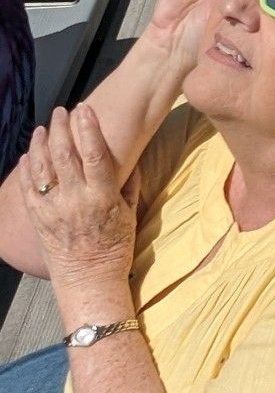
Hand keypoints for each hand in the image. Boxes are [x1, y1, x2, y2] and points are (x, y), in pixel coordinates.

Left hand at [19, 106, 139, 295]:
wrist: (90, 282)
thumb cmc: (115, 250)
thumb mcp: (130, 215)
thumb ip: (130, 185)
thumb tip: (130, 159)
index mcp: (101, 198)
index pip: (93, 154)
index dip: (87, 128)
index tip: (84, 109)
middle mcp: (75, 201)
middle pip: (64, 154)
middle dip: (61, 128)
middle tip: (61, 112)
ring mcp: (53, 210)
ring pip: (42, 167)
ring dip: (40, 143)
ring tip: (42, 128)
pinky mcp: (38, 220)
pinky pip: (27, 189)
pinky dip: (26, 169)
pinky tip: (28, 155)